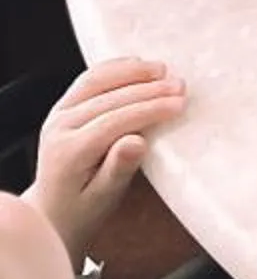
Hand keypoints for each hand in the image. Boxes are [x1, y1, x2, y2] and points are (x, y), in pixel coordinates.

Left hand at [32, 57, 186, 261]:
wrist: (53, 212)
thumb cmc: (81, 211)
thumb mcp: (103, 199)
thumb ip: (118, 170)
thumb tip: (137, 142)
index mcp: (68, 152)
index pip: (114, 121)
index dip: (150, 109)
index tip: (179, 104)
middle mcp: (59, 127)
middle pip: (110, 99)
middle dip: (149, 90)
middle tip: (180, 86)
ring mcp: (58, 114)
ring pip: (98, 81)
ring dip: (133, 72)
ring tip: (163, 71)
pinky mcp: (63, 107)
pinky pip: (90, 79)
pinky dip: (115, 68)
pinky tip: (137, 66)